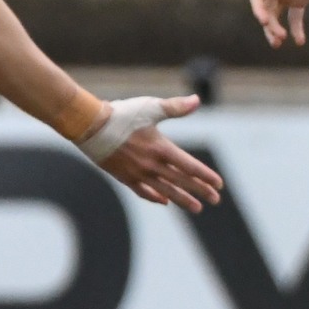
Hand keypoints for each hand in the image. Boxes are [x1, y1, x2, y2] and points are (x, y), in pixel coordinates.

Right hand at [82, 94, 222, 212]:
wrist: (90, 126)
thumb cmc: (122, 114)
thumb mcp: (151, 107)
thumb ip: (175, 107)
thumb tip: (196, 100)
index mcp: (161, 148)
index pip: (190, 167)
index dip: (205, 176)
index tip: (218, 185)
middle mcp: (151, 165)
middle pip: (181, 182)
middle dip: (200, 191)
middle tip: (215, 200)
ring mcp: (138, 174)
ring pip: (165, 191)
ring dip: (182, 200)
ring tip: (196, 208)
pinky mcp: (124, 177)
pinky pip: (143, 192)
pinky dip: (155, 197)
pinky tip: (164, 202)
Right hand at [250, 0, 308, 47]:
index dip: (259, 10)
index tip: (264, 21)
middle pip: (267, 12)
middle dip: (270, 25)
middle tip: (279, 37)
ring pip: (277, 18)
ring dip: (276, 30)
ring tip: (279, 44)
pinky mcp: (299, 1)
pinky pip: (295, 18)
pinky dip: (296, 29)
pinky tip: (299, 42)